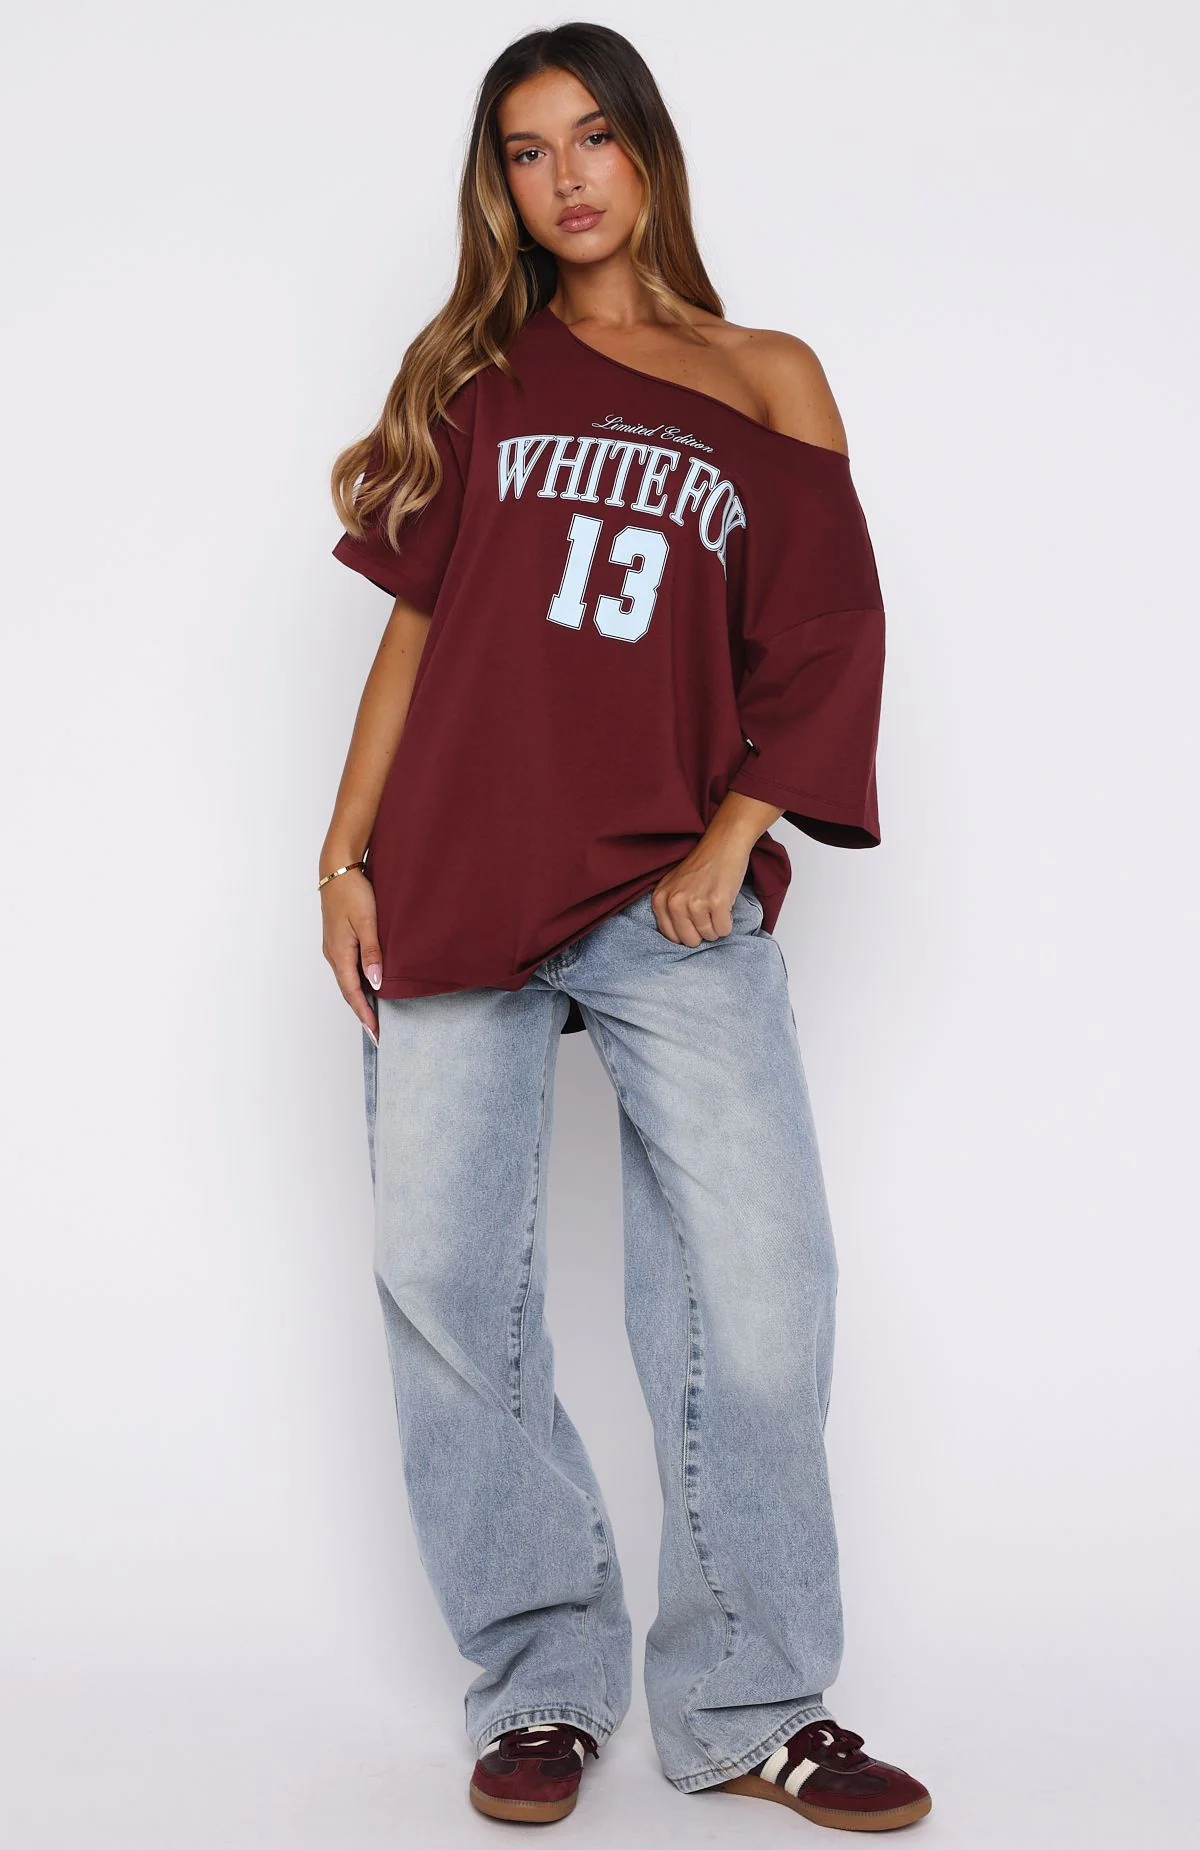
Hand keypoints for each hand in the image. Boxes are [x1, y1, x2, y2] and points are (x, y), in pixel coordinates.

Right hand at [320, 866, 381, 1044]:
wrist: (337, 870)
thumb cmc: (353, 892)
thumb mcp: (367, 922)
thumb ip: (372, 953)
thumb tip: (375, 983)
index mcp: (340, 953)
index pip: (352, 992)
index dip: (364, 1013)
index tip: (375, 1032)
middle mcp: (333, 954)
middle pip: (348, 990)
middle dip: (361, 1011)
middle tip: (376, 1031)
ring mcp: (334, 948)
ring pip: (347, 980)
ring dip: (359, 998)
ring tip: (374, 1014)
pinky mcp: (338, 940)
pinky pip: (347, 968)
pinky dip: (357, 982)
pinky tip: (368, 985)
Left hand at [650, 844, 749, 946]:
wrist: (722, 845)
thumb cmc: (700, 866)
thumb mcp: (673, 885)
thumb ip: (669, 908)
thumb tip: (679, 937)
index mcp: (660, 899)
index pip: (671, 936)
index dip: (686, 931)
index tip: (694, 920)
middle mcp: (674, 902)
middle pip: (690, 940)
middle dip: (702, 932)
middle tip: (707, 913)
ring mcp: (695, 903)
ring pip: (709, 936)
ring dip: (716, 926)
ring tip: (716, 906)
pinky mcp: (717, 903)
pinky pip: (724, 930)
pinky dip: (728, 923)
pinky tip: (725, 906)